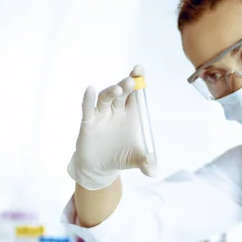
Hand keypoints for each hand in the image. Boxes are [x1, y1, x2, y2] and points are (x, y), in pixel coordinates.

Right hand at [67, 65, 156, 190]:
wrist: (100, 167)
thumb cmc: (121, 157)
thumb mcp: (136, 161)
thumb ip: (146, 163)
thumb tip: (153, 171)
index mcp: (132, 114)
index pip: (136, 94)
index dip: (138, 81)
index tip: (140, 70)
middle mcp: (117, 111)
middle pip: (122, 93)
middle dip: (127, 85)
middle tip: (132, 81)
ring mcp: (102, 115)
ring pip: (106, 98)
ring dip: (111, 92)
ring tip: (118, 89)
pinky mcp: (88, 123)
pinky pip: (88, 109)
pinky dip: (88, 99)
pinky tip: (89, 89)